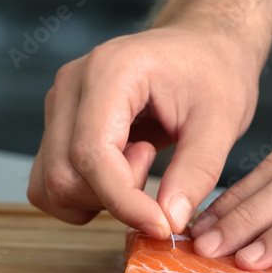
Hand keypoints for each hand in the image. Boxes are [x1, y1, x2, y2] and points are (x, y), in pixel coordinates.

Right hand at [27, 20, 267, 236]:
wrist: (201, 47)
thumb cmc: (214, 72)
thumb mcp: (222, 121)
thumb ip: (196, 173)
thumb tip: (168, 222)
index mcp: (109, 70)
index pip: (91, 152)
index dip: (123, 200)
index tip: (162, 225)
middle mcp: (70, 85)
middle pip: (63, 174)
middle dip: (113, 197)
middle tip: (156, 168)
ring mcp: (57, 104)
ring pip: (50, 184)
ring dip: (97, 197)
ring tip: (140, 162)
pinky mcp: (56, 124)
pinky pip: (49, 181)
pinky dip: (84, 196)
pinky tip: (120, 172)